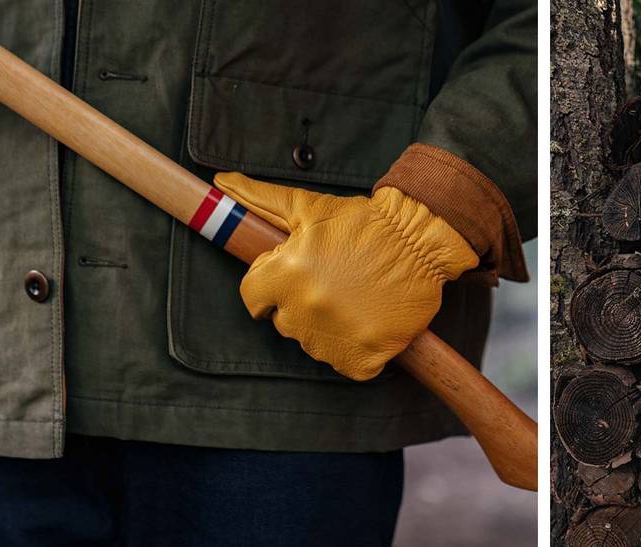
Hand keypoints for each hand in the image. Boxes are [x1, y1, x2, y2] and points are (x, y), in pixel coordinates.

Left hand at [215, 172, 477, 380]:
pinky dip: (353, 351)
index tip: (288, 279)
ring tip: (350, 299)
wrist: (420, 239)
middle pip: (282, 321)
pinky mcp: (362, 358)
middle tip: (329, 283)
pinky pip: (344, 365)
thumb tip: (220, 183)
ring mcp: (333, 338)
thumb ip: (258, 200)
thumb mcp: (306, 207)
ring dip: (325, 327)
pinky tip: (364, 322)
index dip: (267, 287)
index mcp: (286, 274)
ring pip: (311, 344)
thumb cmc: (362, 223)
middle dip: (298, 304)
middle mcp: (305, 309)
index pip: (252, 297)